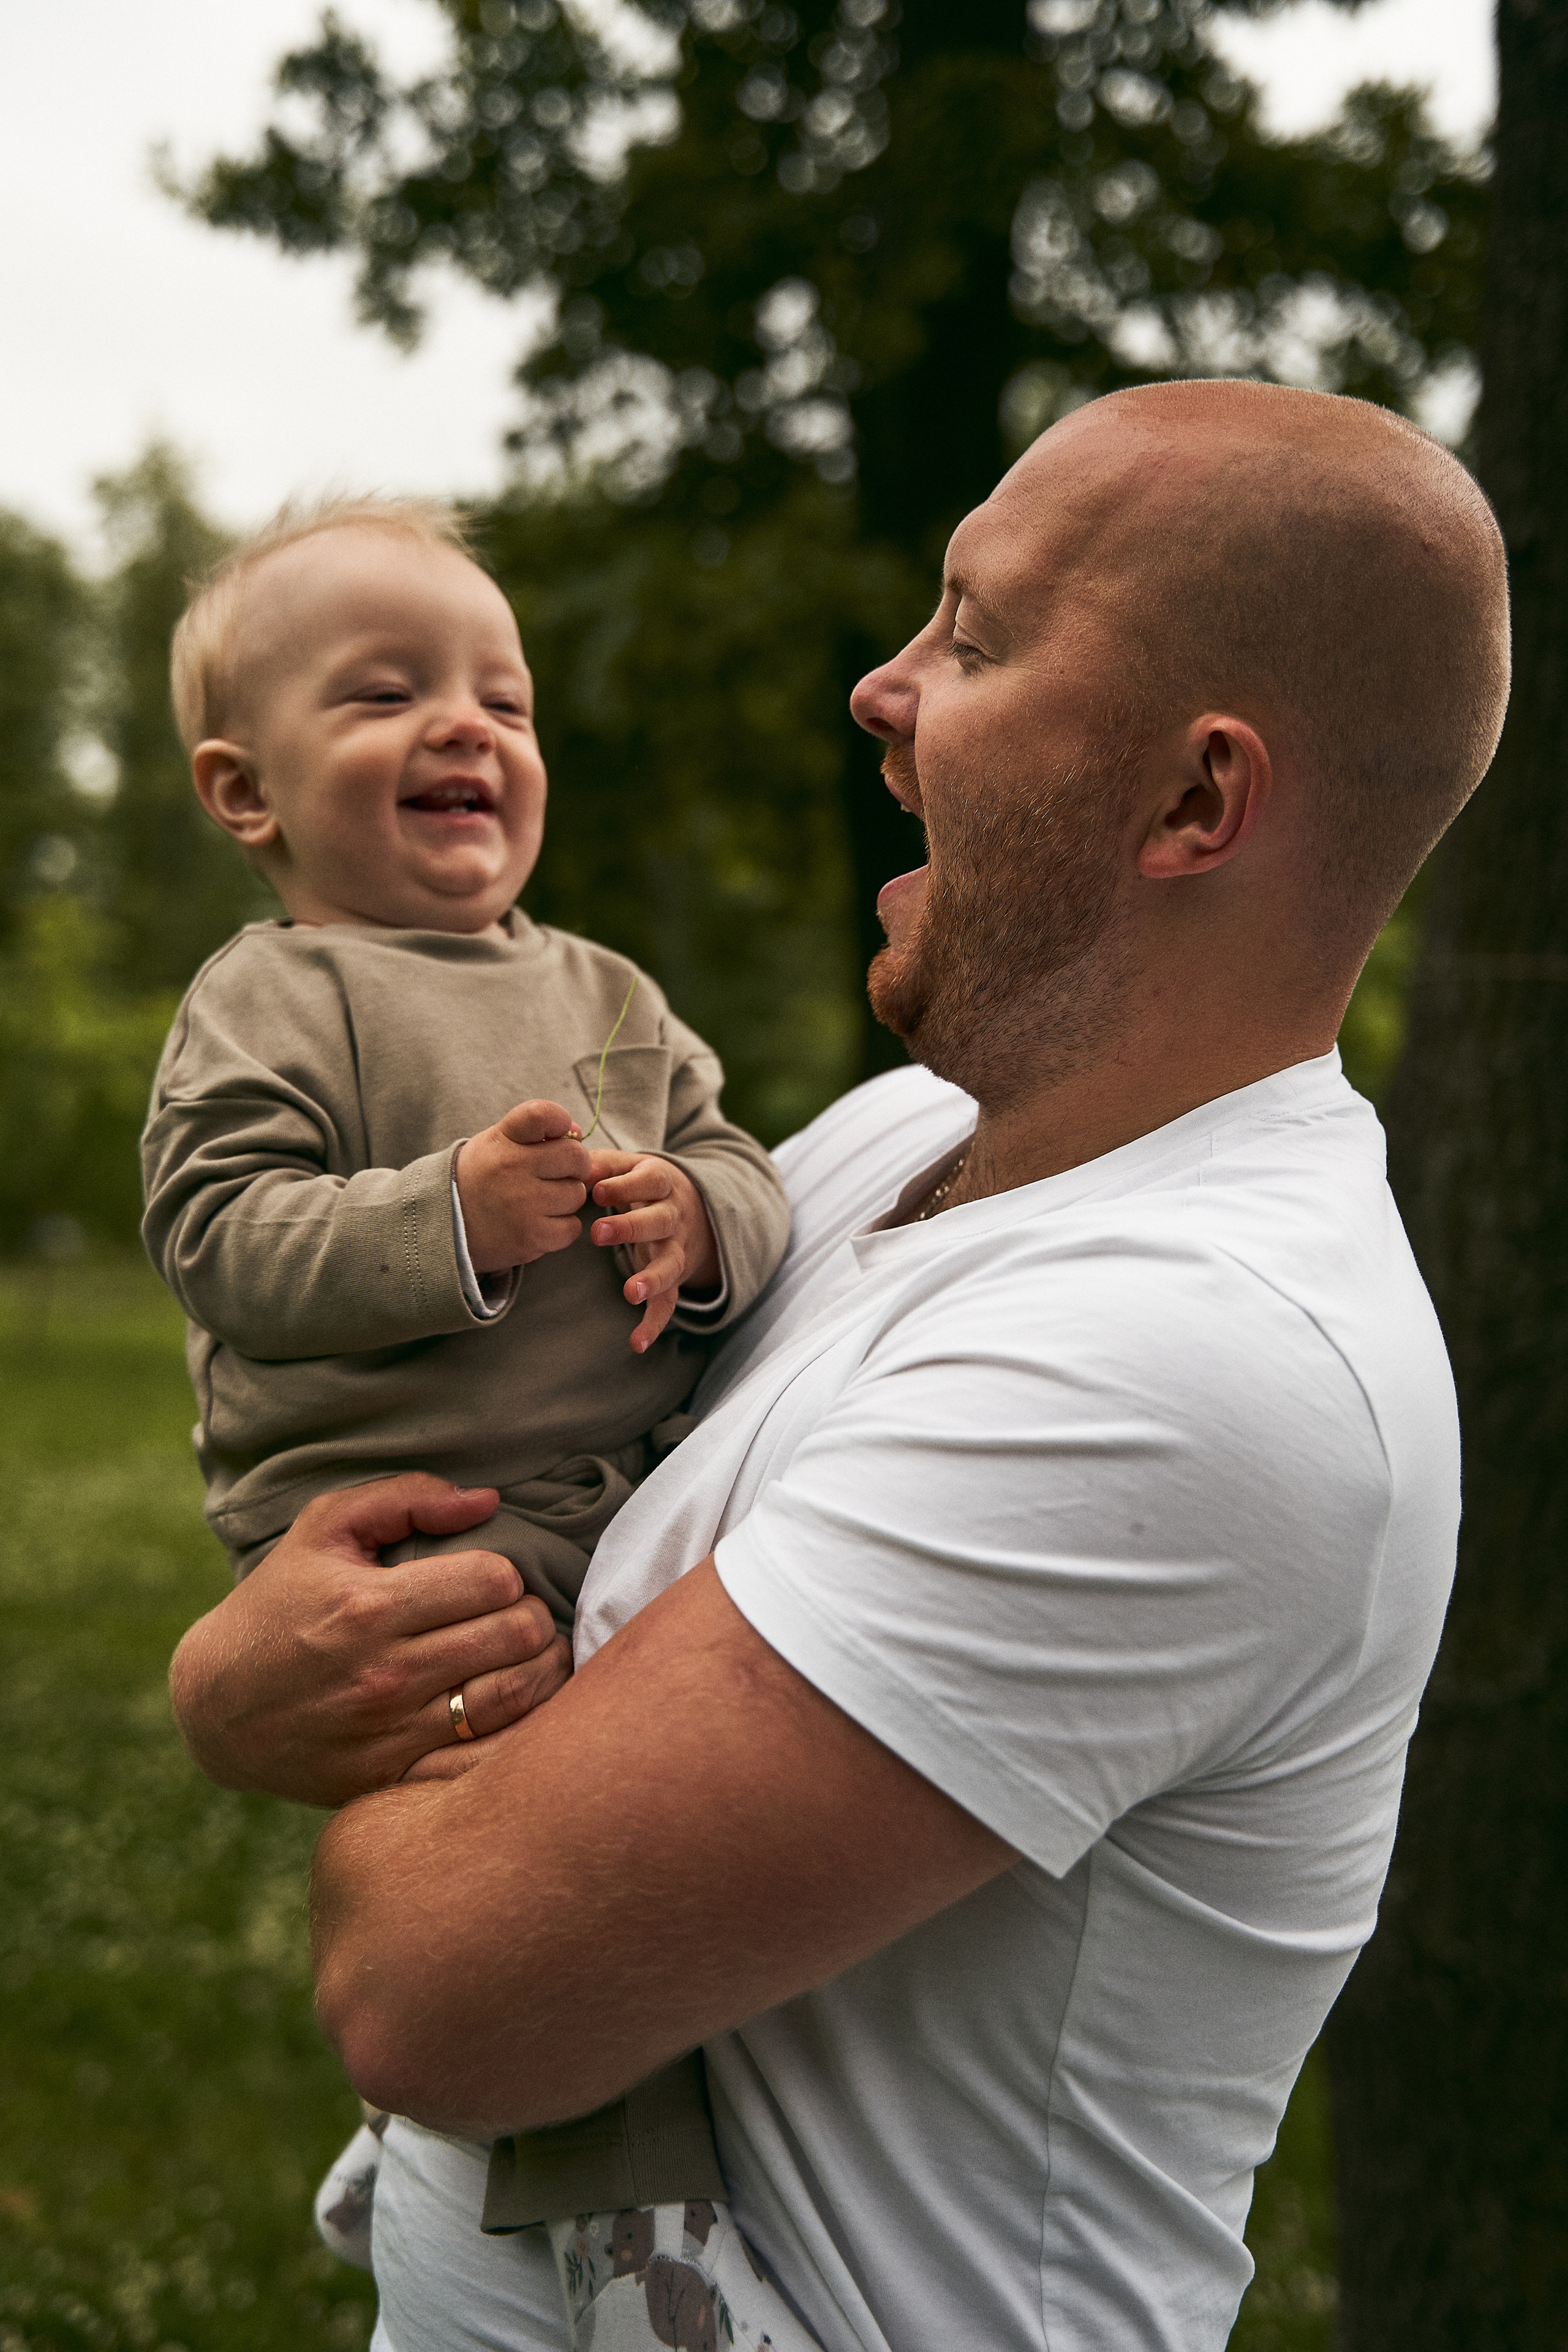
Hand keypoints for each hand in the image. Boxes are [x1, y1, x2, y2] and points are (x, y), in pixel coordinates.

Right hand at [167, 1476, 571, 1806]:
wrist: (215, 1708)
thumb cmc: (277, 1604)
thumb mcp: (322, 1529)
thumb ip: (405, 1498)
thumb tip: (485, 1500)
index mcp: (370, 1606)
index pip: (494, 1580)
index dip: (507, 1572)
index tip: (492, 1579)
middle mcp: (385, 1672)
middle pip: (515, 1635)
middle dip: (531, 1615)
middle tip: (520, 1614)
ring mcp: (392, 1732)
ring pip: (515, 1696)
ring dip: (541, 1668)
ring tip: (533, 1653)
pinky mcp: (394, 1778)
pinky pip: (486, 1759)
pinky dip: (519, 1733)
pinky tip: (521, 1710)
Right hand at [455, 1101, 590, 1274]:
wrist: (446, 1226)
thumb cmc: (482, 1179)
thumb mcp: (497, 1144)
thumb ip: (536, 1134)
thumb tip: (578, 1133)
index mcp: (502, 1140)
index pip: (542, 1114)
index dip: (561, 1120)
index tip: (560, 1132)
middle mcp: (511, 1168)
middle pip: (576, 1157)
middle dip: (574, 1166)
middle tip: (557, 1175)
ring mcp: (522, 1204)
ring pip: (576, 1194)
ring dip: (566, 1199)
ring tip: (540, 1202)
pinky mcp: (530, 1237)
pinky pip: (572, 1227)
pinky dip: (562, 1228)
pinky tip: (540, 1223)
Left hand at [587, 1152, 720, 1352]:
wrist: (695, 1206)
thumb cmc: (645, 1184)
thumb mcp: (631, 1165)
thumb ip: (605, 1164)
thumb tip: (575, 1161)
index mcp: (662, 1183)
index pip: (650, 1181)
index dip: (625, 1185)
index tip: (596, 1189)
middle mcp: (674, 1216)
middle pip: (659, 1221)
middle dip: (631, 1227)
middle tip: (597, 1232)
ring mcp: (677, 1249)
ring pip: (669, 1264)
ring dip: (652, 1278)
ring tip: (631, 1292)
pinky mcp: (674, 1278)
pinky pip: (669, 1303)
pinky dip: (654, 1324)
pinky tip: (636, 1343)